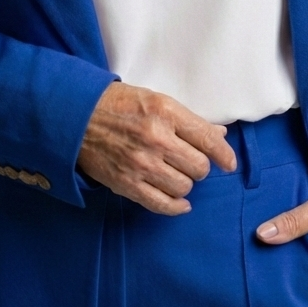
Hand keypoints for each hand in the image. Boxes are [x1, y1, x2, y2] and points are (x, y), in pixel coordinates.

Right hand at [77, 82, 236, 214]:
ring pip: (184, 187)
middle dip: (200, 166)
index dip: (224, 155)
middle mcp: (156, 139)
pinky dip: (176, 206)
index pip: (208, 139)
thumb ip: (188, 120)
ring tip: (175, 173)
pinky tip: (179, 200)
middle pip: (199, 167)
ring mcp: (142, 164)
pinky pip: (163, 204)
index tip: (228, 163)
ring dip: (185, 183)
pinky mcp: (128, 184)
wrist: (78, 117)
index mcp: (165, 112)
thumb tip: (219, 136)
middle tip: (190, 161)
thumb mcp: (156, 101)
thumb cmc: (119, 105)